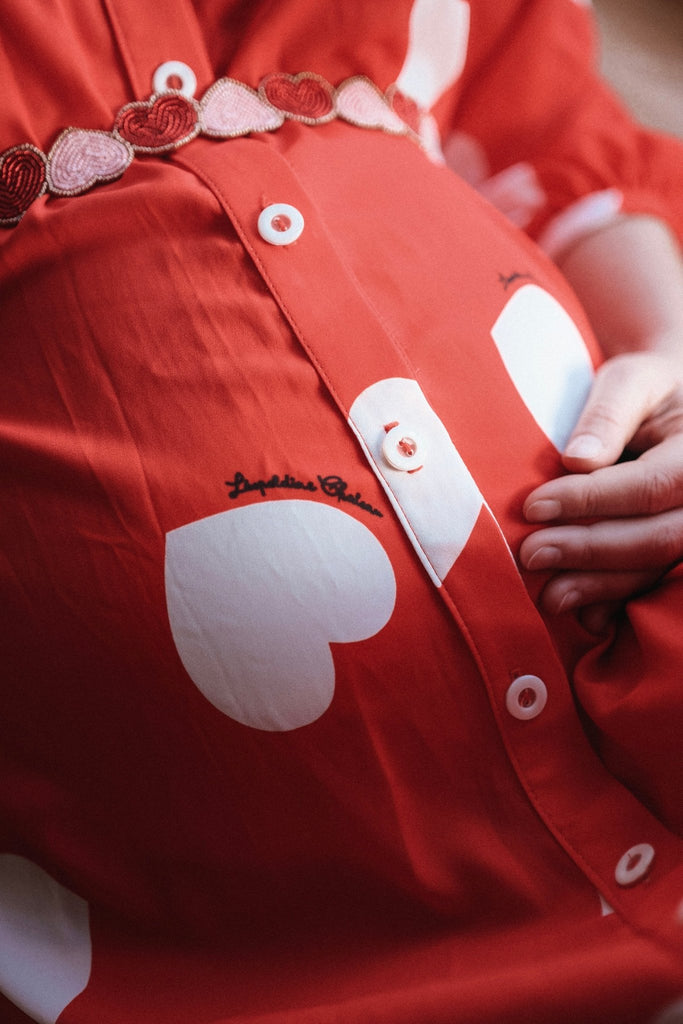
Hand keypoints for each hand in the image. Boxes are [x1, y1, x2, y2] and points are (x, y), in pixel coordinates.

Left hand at [519, 352, 682, 630]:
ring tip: (548, 595)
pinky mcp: (676, 552)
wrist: (672, 403)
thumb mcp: (630, 380)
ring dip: (600, 588)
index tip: (534, 506)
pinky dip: (619, 604)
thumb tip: (577, 461)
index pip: (649, 486)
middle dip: (589, 550)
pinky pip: (655, 586)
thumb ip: (608, 414)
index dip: (590, 500)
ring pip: (656, 568)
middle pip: (657, 537)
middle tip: (530, 554)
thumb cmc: (647, 387)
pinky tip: (585, 618)